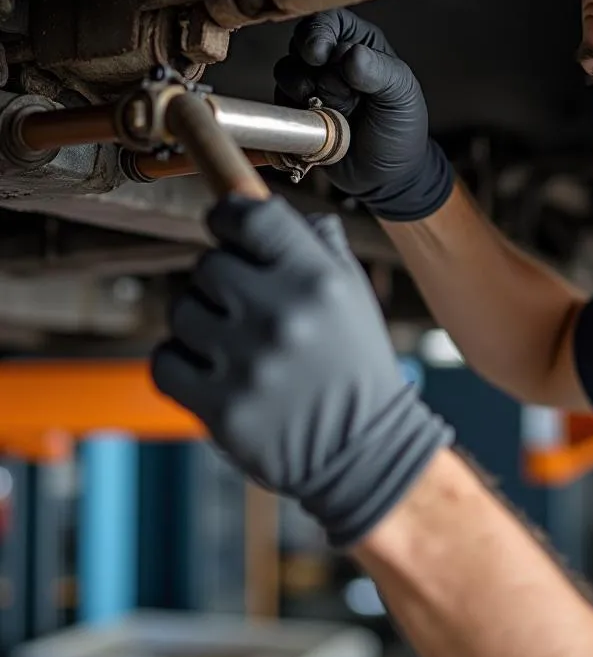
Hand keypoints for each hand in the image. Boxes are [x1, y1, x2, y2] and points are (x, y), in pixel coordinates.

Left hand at [151, 196, 452, 545]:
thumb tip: (271, 206)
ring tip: (234, 345)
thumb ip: (319, 246)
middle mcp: (282, 317)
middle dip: (220, 283)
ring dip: (200, 323)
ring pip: (181, 311)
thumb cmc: (356, 366)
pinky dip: (181, 363)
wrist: (364, 450)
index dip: (228, 218)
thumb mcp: (355, 296)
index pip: (248, 217)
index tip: (226, 230)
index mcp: (318, 281)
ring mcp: (248, 364)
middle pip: (207, 265)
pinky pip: (165, 360)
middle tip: (243, 308)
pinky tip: (212, 371)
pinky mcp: (221, 409)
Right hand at [274, 8, 453, 220]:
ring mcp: (312, 85)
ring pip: (285, 72)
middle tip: (331, 94)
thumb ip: (380, 72)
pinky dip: (292, 113)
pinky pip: (279, 102)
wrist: (386, 177)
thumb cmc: (400, 130)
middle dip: (311, 69)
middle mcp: (332, 60)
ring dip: (299, 91)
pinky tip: (315, 126)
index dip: (318, 33)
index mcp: (360, 44)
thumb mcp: (401, 97)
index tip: (319, 56)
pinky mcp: (297, 112)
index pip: (328, 20)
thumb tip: (349, 54)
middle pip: (300, 44)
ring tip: (326, 112)